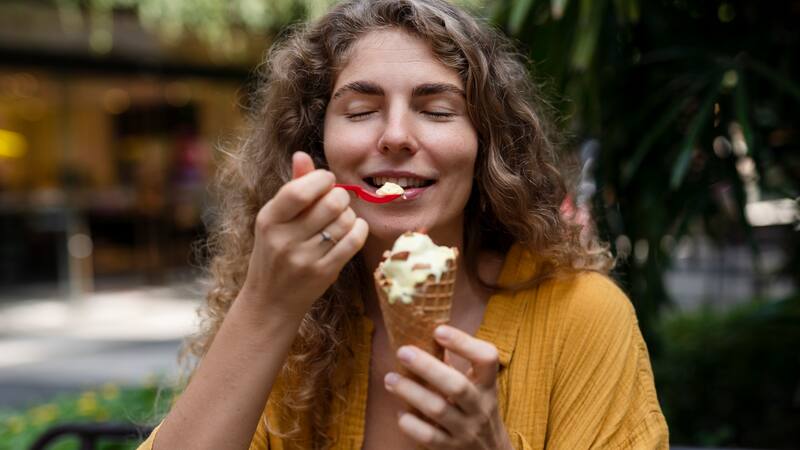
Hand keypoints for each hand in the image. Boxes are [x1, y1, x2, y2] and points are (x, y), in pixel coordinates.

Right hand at [239, 151, 368, 318]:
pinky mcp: (323, 273)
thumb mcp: (274, 219)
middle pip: (331, 203)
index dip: (322, 179)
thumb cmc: (274, 252)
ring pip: (346, 221)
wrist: (271, 301)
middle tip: (336, 202)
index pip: (300, 190)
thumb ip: (292, 187)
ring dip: (349, 215)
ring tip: (339, 220)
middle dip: (340, 196)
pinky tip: (352, 230)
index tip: (326, 181)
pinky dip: (358, 230)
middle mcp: (284, 239)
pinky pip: (354, 241)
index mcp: (269, 220)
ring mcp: (304, 259)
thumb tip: (302, 154)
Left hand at [383, 325, 512, 449]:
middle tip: (402, 352)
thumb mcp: (477, 387)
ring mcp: (467, 430)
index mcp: (487, 384)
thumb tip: (421, 335)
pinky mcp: (451, 448)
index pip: (487, 358)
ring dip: (411, 392)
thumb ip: (454, 366)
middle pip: (456, 385)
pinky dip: (411, 424)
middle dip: (427, 367)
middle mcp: (480, 406)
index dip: (464, 343)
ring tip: (390, 379)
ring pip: (438, 410)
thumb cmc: (476, 408)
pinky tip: (401, 413)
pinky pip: (428, 437)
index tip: (438, 330)